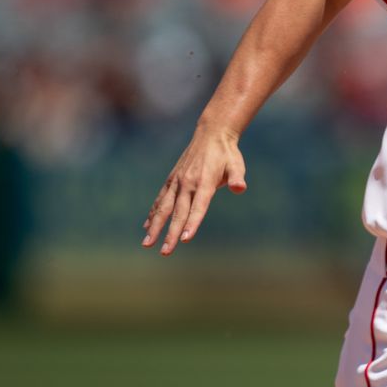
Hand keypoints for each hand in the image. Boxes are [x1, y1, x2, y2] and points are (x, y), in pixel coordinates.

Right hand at [142, 127, 246, 255]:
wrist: (211, 134)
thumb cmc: (227, 153)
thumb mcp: (237, 164)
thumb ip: (236, 178)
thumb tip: (240, 188)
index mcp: (205, 182)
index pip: (198, 207)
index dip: (192, 223)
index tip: (185, 239)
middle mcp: (188, 183)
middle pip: (179, 212)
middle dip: (171, 233)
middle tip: (166, 252)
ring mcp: (177, 181)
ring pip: (164, 208)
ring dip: (155, 226)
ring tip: (147, 243)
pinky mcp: (172, 179)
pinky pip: (161, 199)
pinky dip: (153, 213)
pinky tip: (147, 227)